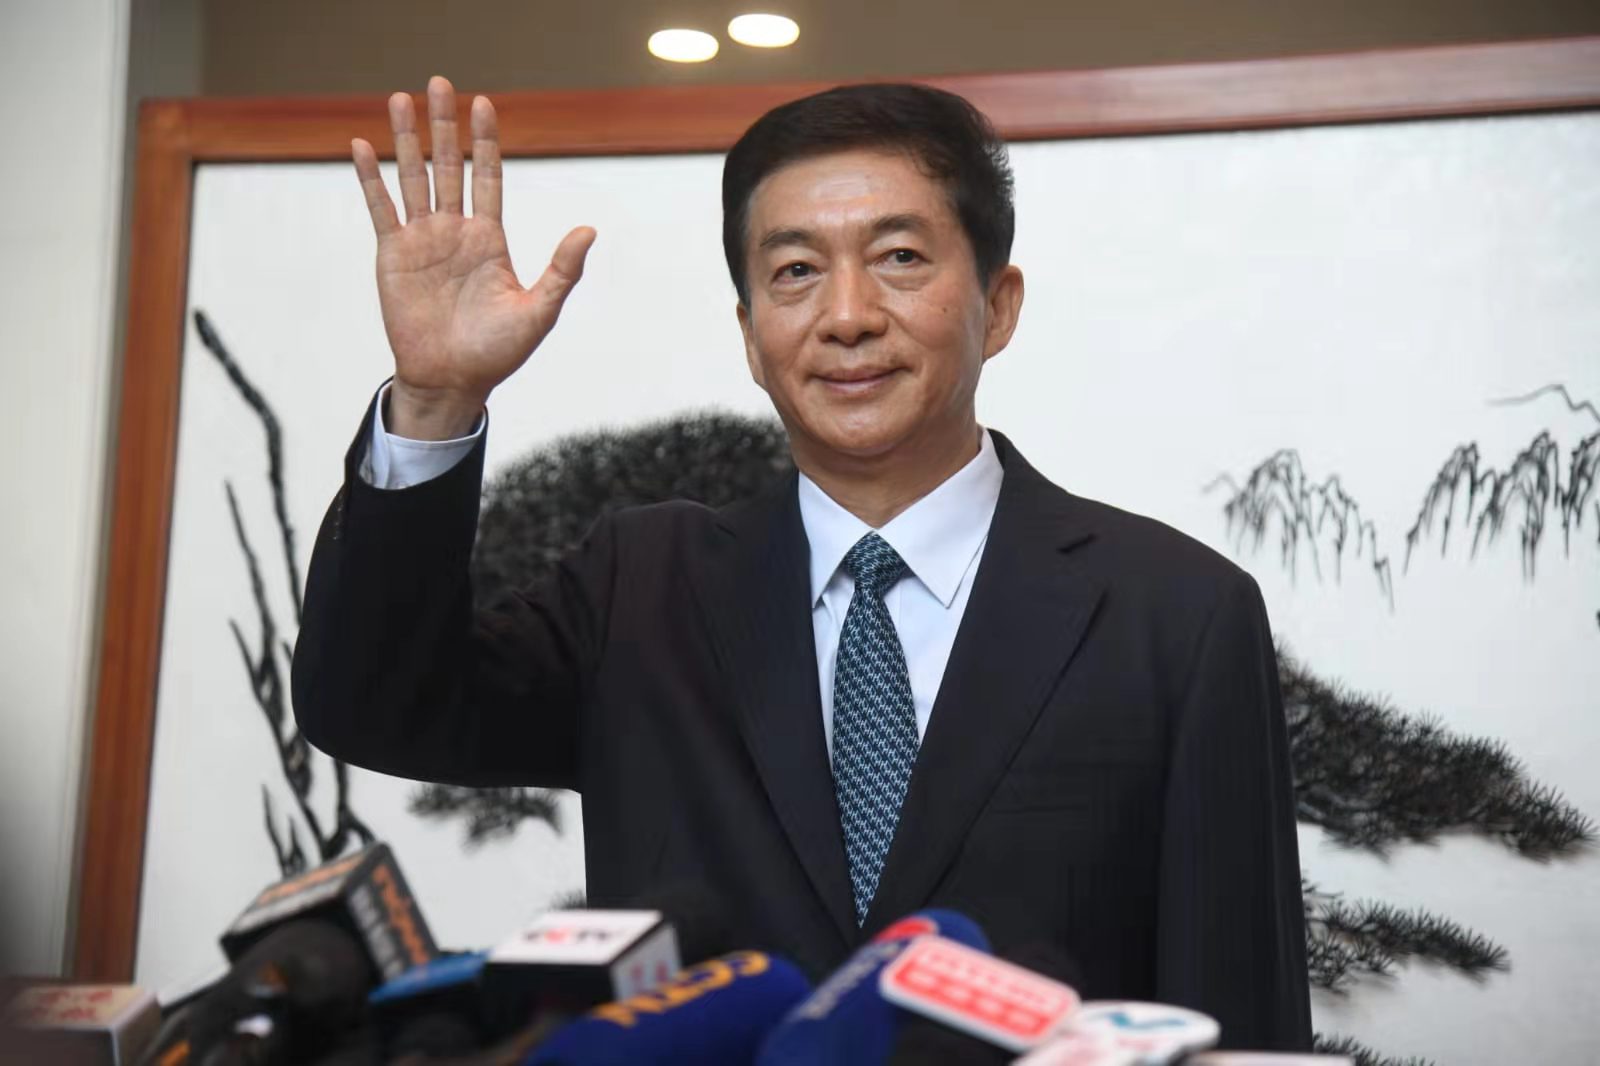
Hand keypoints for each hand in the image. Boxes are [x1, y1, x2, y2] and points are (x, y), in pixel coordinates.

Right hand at [352, 76, 595, 438]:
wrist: (453, 380)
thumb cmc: (498, 352)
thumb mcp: (539, 311)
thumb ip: (562, 270)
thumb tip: (589, 230)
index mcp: (489, 239)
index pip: (488, 177)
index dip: (485, 142)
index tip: (483, 104)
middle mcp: (455, 232)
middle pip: (448, 166)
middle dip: (444, 126)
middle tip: (440, 82)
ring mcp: (422, 240)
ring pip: (412, 178)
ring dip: (406, 139)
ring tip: (401, 97)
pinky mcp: (393, 255)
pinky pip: (380, 209)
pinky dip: (370, 179)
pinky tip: (361, 146)